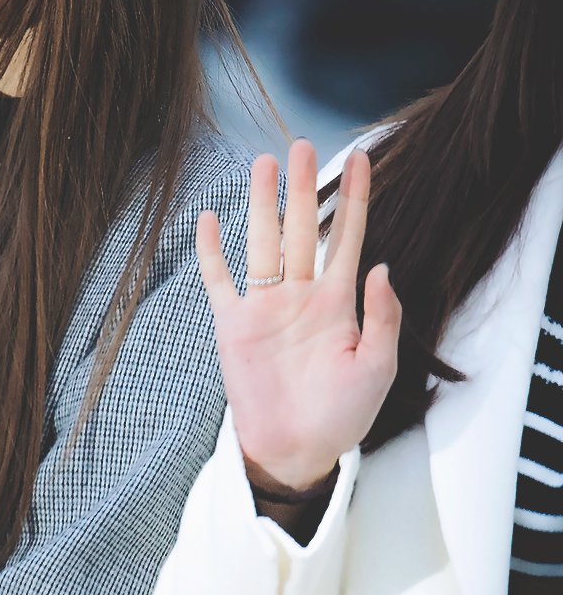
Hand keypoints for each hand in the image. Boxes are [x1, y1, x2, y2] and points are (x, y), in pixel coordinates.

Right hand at [195, 140, 401, 492]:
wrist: (296, 450)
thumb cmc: (343, 415)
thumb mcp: (378, 367)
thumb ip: (384, 317)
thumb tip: (380, 264)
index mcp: (338, 302)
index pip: (347, 236)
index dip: (354, 198)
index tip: (363, 158)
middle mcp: (301, 296)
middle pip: (300, 228)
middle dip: (302, 187)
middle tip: (300, 144)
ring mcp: (265, 308)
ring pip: (263, 243)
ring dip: (262, 204)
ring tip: (264, 163)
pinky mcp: (234, 326)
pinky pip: (220, 281)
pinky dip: (213, 251)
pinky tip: (210, 218)